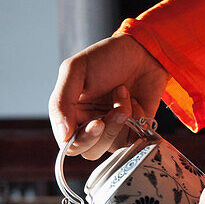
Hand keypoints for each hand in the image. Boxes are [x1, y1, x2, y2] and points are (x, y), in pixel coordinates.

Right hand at [48, 34, 170, 159]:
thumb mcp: (75, 70)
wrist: (143, 52)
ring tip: (125, 94)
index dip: (82, 139)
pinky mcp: (132, 131)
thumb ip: (61, 102)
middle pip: (90, 151)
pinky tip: (135, 102)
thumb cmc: (107, 58)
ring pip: (112, 146)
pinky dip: (137, 120)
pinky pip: (133, 140)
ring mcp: (111, 130)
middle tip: (118, 108)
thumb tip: (62, 134)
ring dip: (122, 121)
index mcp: (69, 113)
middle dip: (107, 131)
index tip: (97, 122)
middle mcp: (88, 125)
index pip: (68, 144)